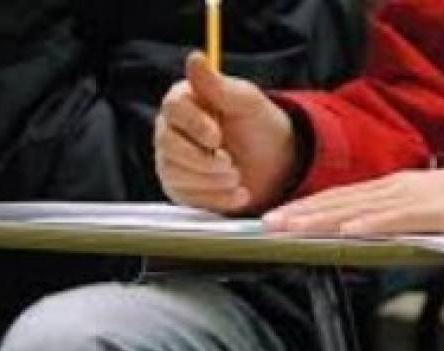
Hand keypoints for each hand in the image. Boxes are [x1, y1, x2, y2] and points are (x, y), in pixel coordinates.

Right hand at [154, 52, 295, 214]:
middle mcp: (169, 131)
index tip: (217, 136)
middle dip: (203, 160)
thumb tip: (194, 57)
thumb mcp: (245, 101)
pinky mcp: (180, 188)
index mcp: (183, 102)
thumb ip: (217, 84)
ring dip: (211, 180)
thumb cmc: (258, 125)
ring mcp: (171, 161)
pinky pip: (187, 197)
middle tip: (232, 164)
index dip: (194, 125)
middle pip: (168, 145)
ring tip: (238, 177)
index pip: (173, 109)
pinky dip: (216, 198)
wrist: (275, 163)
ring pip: (175, 173)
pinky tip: (238, 194)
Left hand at [263, 155, 443, 234]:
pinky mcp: (436, 211)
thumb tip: (361, 234)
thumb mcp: (424, 209)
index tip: (274, 217)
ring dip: (320, 218)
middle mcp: (394, 188)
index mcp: (390, 188)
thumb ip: (392, 219)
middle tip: (264, 224)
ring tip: (289, 227)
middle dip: (298, 213)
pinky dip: (369, 224)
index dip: (303, 207)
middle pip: (337, 201)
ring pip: (357, 208)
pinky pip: (396, 219)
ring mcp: (413, 198)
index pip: (337, 198)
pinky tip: (345, 232)